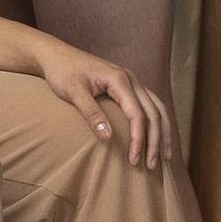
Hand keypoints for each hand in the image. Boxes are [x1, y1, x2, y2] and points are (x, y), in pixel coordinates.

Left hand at [36, 41, 170, 170]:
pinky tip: (158, 136)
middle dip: (155, 141)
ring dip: (164, 132)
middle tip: (151, 166)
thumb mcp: (73, 92)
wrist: (56, 55)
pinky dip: (157, 121)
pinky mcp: (128, 85)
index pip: (137, 114)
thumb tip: (108, 137)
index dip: (138, 139)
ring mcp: (132, 81)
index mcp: (119, 79)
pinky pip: (150, 104)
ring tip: (165, 156)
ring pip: (157, 108)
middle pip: (153, 113)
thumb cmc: (62, 72)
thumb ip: (90, 113)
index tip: (134, 160)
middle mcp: (131, 79)